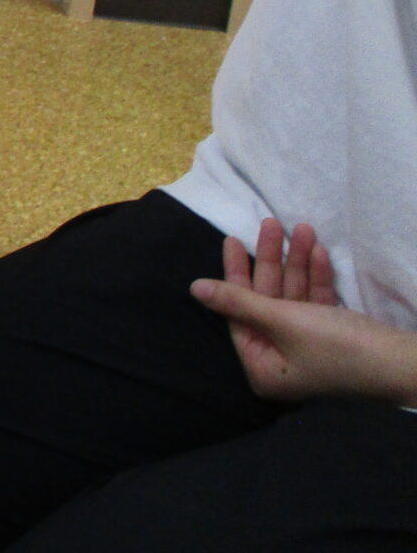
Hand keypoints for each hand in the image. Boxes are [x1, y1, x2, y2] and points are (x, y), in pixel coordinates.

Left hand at [191, 218, 416, 403]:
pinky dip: (316, 279)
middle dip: (272, 261)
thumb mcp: (283, 320)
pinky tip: (317, 250)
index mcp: (262, 368)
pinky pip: (316, 304)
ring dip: (297, 263)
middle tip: (271, 223)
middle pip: (266, 301)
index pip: (238, 314)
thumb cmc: (338, 346)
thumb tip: (194, 289)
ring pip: (293, 298)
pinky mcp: (333, 338)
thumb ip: (238, 301)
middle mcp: (281, 361)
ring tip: (302, 227)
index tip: (234, 240)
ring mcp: (308, 350)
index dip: (236, 274)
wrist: (404, 364)